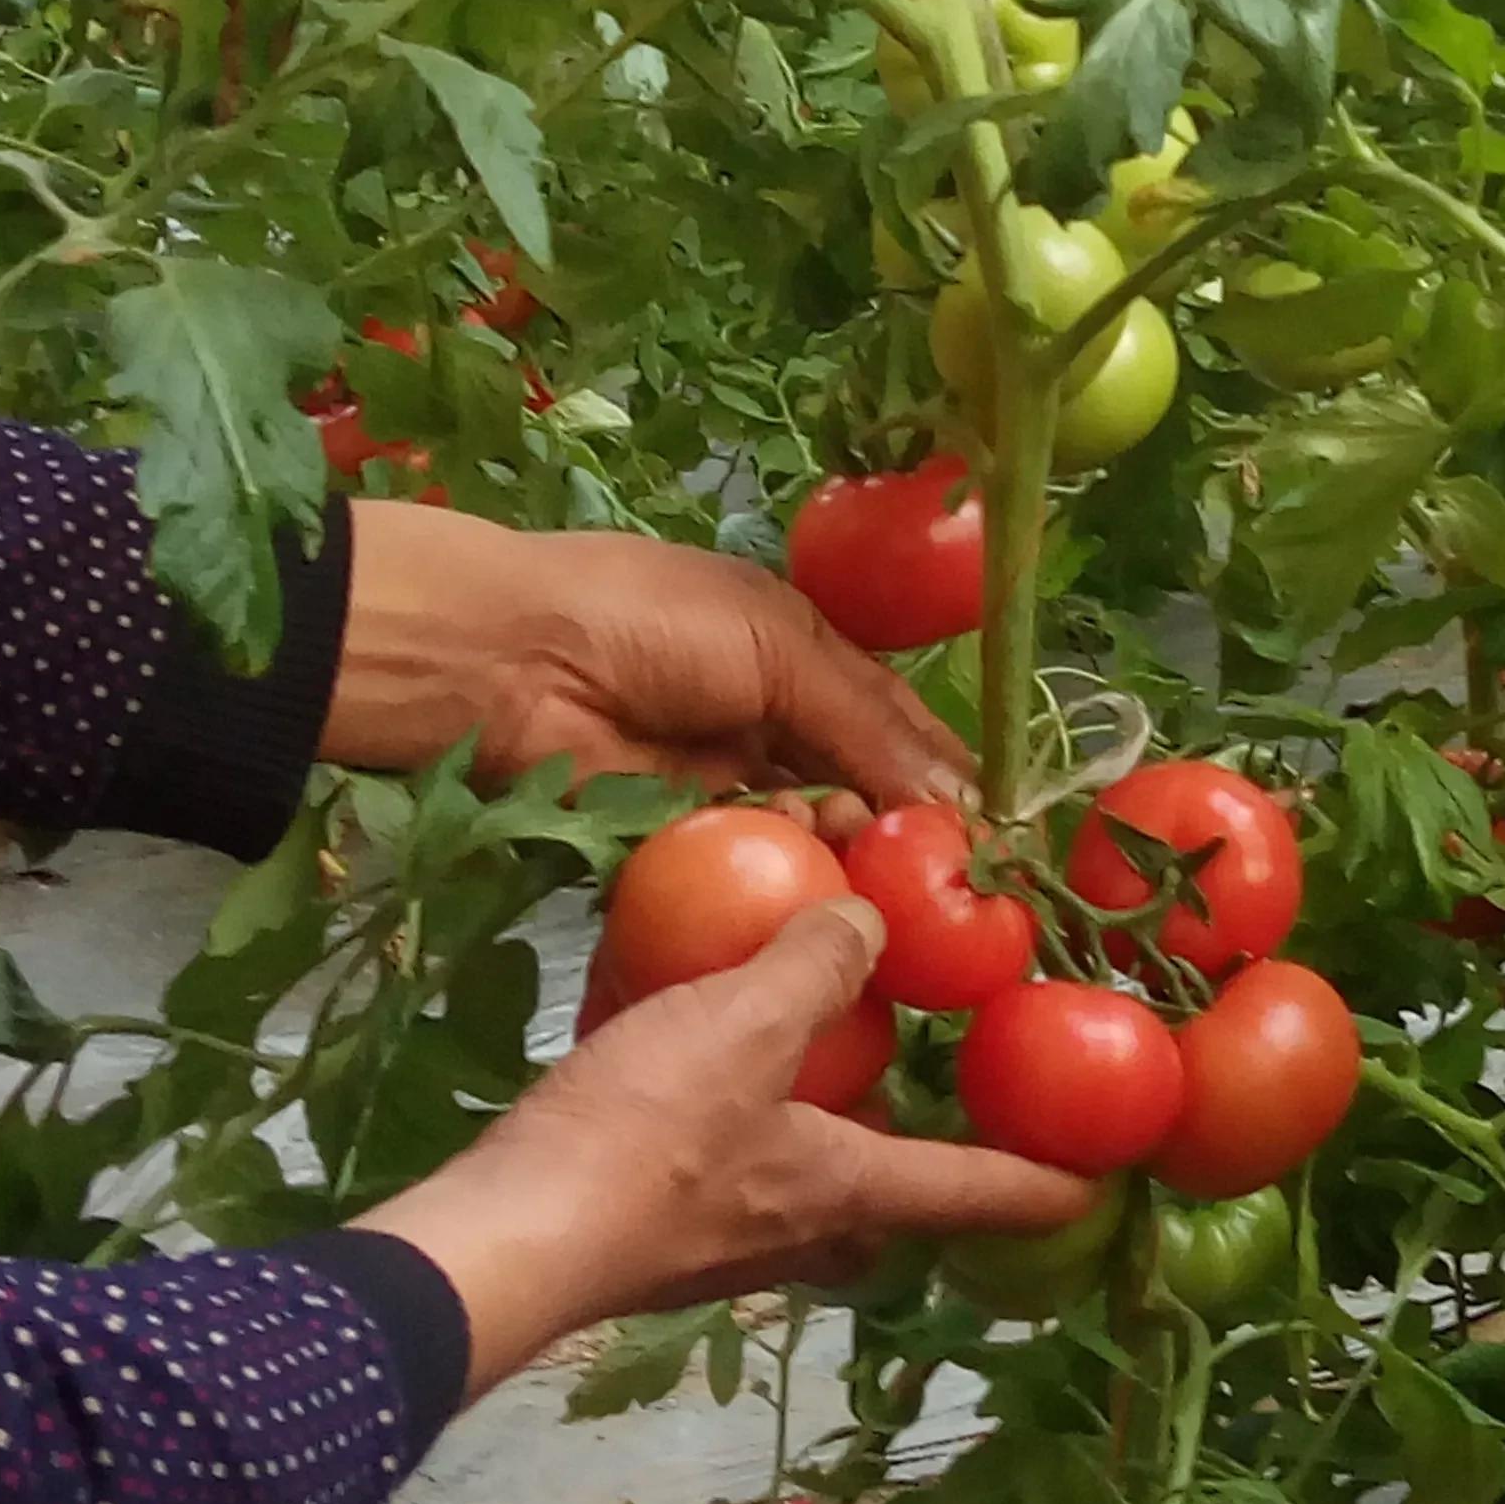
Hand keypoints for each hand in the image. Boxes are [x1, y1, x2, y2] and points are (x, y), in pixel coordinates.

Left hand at [325, 503, 968, 812]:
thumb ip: (867, 722)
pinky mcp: (678, 837)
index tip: (994, 827)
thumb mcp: (779, 645)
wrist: (511, 660)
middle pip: (860, 783)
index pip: (894, 718)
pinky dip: (784, 872)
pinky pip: (749, 864)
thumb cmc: (653, 620)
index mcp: (801, 648)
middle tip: (952, 875)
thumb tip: (958, 796)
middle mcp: (772, 715)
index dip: (941, 769)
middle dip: (904, 823)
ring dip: (849, 850)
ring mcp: (725, 780)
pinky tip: (820, 883)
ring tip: (887, 874)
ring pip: (812, 830)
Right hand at [352, 895, 1103, 1398]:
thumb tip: (869, 920)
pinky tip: (682, 1057)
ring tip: (812, 1066)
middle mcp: (798, 1231)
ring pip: (801, 1190)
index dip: (1046, 1182)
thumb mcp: (744, 1021)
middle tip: (939, 1105)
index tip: (1102, 1183)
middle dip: (921, 1164)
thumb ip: (817, 961)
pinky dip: (719, 1116)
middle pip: (888, 1203)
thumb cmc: (641, 1143)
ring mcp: (718, 1244)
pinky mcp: (646, 1232)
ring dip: (816, 1134)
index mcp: (848, 1189)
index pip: (978, 1190)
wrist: (498, 1243)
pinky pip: (714, 1168)